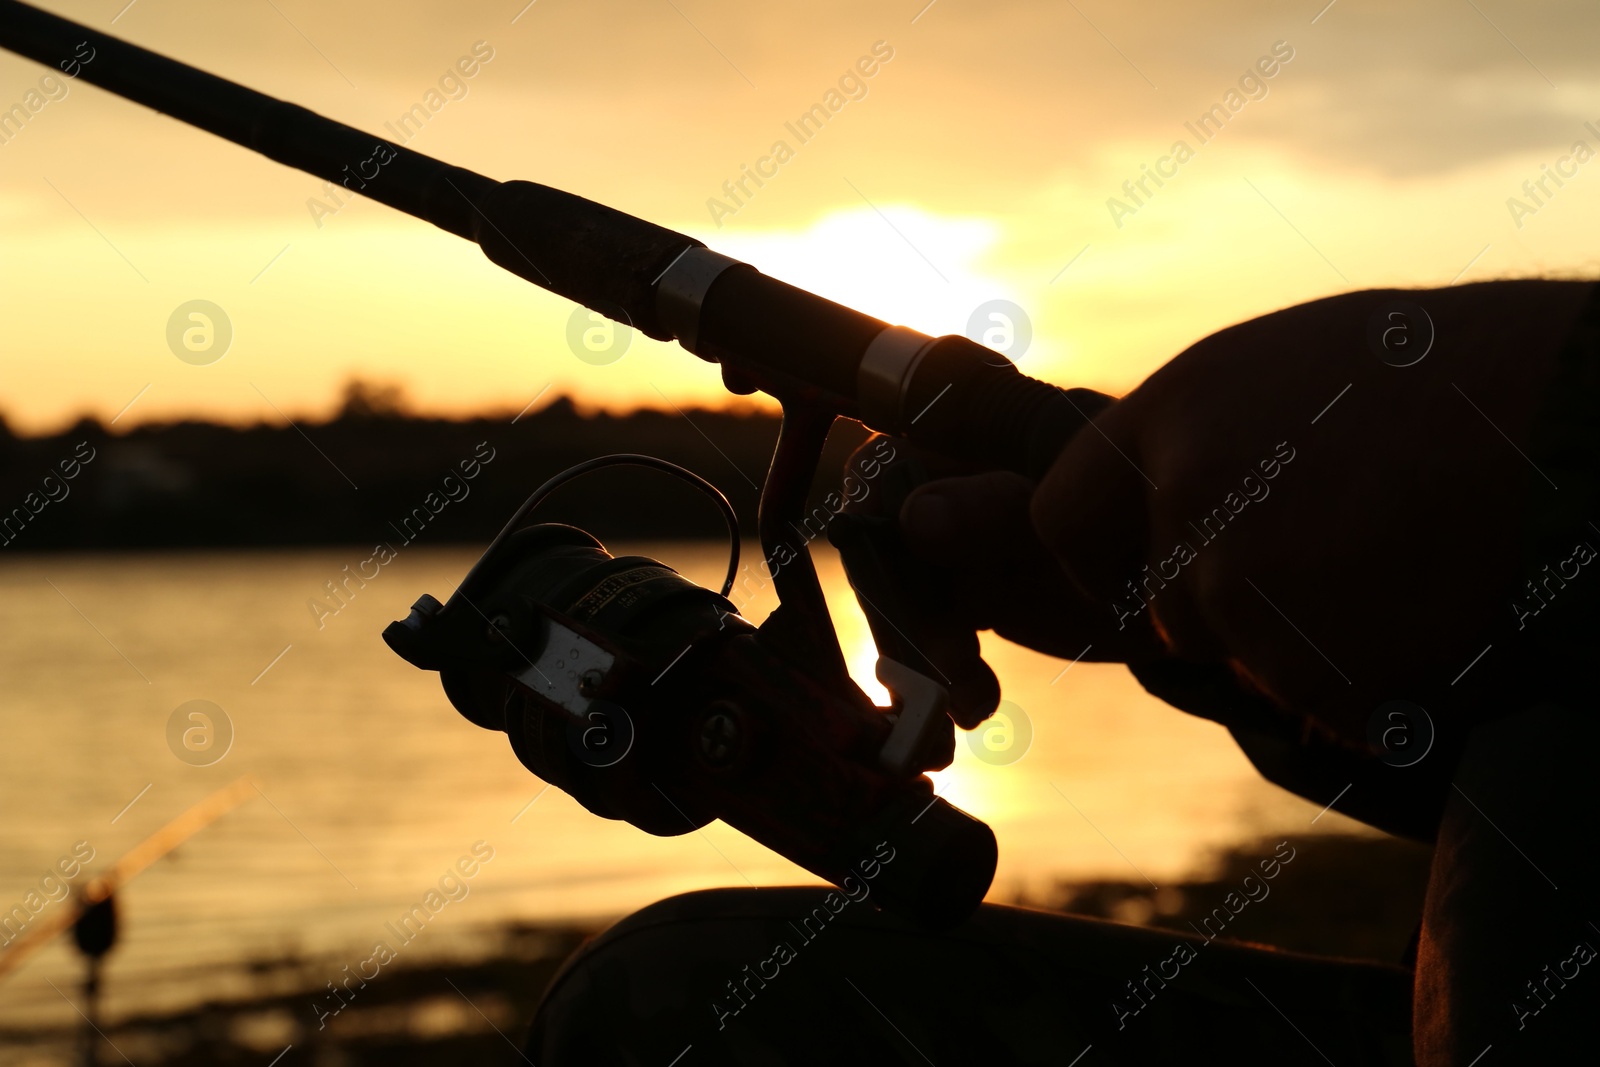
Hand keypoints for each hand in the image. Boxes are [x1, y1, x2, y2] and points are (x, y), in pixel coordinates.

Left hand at [1028, 278, 1596, 742]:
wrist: (1583, 427)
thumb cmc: (1471, 380)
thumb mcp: (1305, 368)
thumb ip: (1212, 437)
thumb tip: (1164, 491)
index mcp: (1176, 409)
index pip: (1060, 516)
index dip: (1101, 559)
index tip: (1148, 575)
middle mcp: (1186, 494)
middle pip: (1166, 610)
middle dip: (1233, 616)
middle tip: (1341, 570)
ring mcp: (1242, 583)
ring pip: (1250, 664)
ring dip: (1314, 650)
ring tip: (1412, 573)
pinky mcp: (1310, 663)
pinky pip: (1327, 706)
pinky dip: (1379, 690)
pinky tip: (1443, 614)